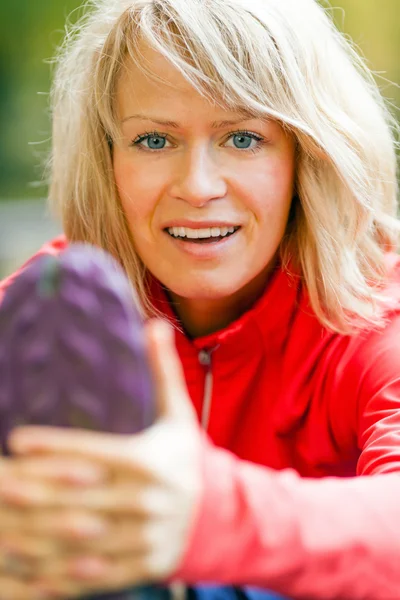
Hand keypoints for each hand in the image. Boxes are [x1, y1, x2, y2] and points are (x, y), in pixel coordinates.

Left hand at [0, 320, 203, 597]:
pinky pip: (90, 575)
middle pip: (76, 497)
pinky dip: (54, 575)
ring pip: (76, 540)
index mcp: (150, 461)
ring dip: (32, 536)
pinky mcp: (141, 567)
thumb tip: (154, 323)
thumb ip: (163, 372)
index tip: (15, 441)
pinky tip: (25, 569)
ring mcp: (142, 537)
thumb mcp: (179, 415)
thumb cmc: (189, 458)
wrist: (224, 515)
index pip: (92, 452)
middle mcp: (144, 500)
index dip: (52, 447)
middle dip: (29, 491)